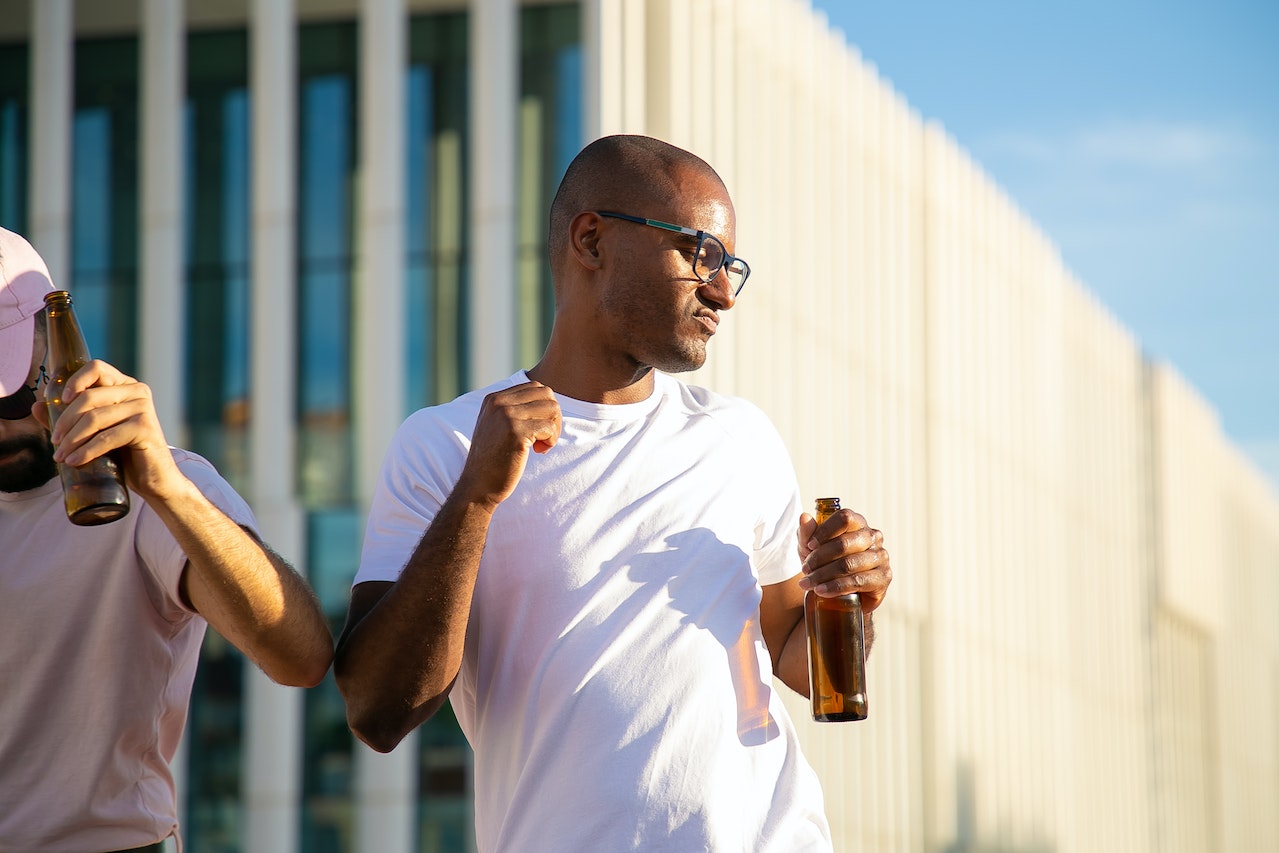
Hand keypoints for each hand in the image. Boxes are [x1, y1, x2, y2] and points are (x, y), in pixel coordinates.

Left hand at [34, 360, 182, 499]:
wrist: (153, 478)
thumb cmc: (124, 453)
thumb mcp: (94, 433)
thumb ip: (68, 419)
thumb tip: (35, 406)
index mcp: (126, 386)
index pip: (97, 368)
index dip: (75, 380)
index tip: (61, 400)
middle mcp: (137, 392)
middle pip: (90, 396)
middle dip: (65, 421)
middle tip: (55, 442)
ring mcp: (143, 408)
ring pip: (95, 418)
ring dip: (72, 439)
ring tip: (61, 456)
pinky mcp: (145, 428)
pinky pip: (107, 437)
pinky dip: (87, 450)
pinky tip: (75, 461)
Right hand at [455, 381, 561, 510]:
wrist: (478, 486)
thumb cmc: (493, 459)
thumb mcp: (498, 426)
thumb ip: (514, 409)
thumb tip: (548, 398)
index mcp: (494, 398)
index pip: (535, 387)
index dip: (545, 407)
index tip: (538, 428)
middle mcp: (498, 402)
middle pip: (547, 394)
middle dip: (553, 416)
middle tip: (544, 437)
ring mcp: (506, 416)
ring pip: (552, 408)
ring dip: (554, 429)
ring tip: (541, 445)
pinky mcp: (516, 432)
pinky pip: (549, 427)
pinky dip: (551, 440)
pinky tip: (538, 451)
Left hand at [796, 507, 891, 611]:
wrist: (840, 593)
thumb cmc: (825, 562)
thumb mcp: (810, 547)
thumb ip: (806, 532)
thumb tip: (804, 517)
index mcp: (857, 522)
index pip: (844, 518)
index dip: (825, 531)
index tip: (809, 545)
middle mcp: (872, 536)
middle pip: (844, 543)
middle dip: (820, 558)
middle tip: (805, 569)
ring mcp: (880, 556)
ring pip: (848, 564)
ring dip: (823, 575)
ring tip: (808, 583)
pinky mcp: (883, 577)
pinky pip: (857, 581)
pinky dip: (835, 587)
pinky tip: (821, 591)